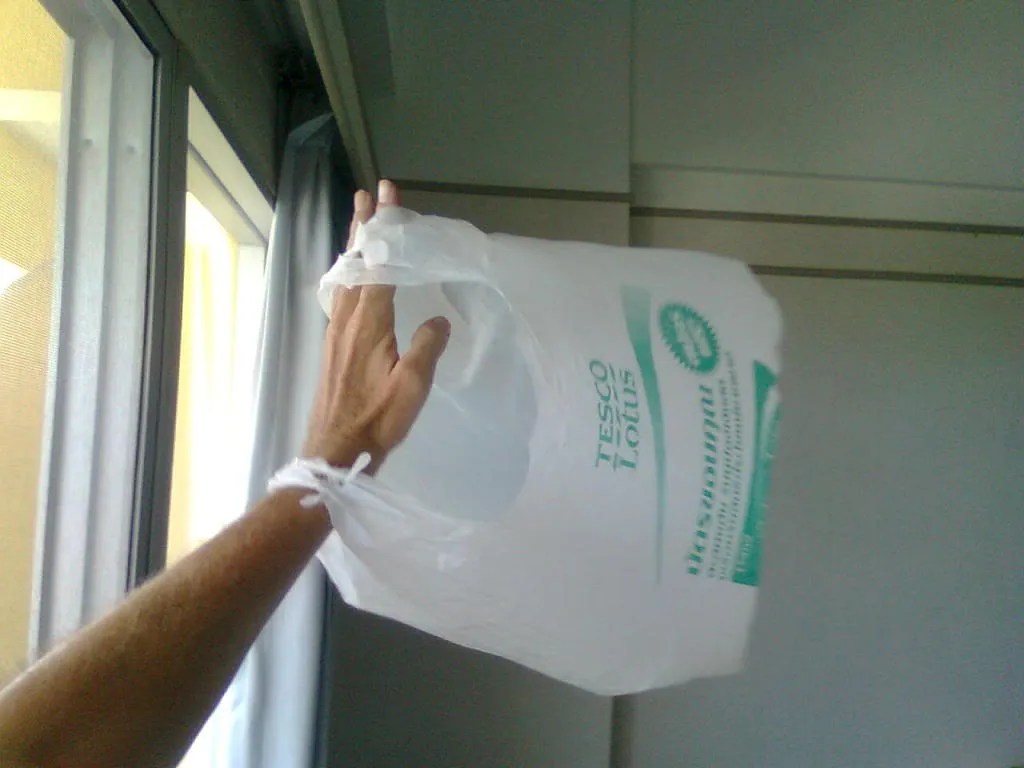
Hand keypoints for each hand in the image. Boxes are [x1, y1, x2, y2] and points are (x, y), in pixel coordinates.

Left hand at [304, 180, 449, 470]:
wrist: (333, 451)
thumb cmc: (376, 421)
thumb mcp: (413, 386)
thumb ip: (427, 347)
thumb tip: (440, 318)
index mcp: (368, 323)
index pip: (377, 264)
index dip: (383, 228)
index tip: (385, 194)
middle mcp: (347, 320)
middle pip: (355, 263)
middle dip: (363, 228)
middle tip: (368, 195)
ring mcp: (335, 333)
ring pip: (346, 278)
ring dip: (355, 249)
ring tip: (361, 225)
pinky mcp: (332, 346)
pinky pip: (342, 296)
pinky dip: (351, 274)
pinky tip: (354, 280)